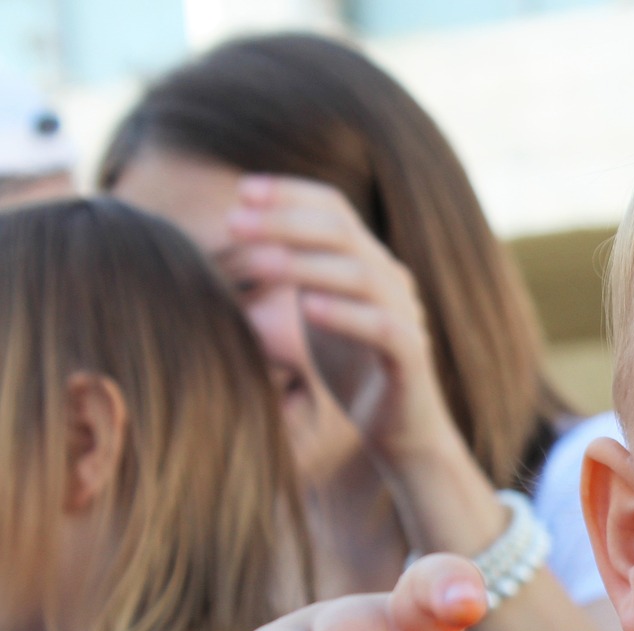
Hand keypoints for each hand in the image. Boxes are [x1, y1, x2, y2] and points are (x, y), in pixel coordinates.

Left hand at [225, 175, 456, 465]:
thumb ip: (284, 283)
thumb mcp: (311, 319)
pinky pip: (383, 327)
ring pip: (361, 274)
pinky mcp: (413, 356)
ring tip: (255, 264)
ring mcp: (406, 316)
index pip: (334, 209)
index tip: (240, 192)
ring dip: (305, 265)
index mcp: (368, 263)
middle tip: (233, 223)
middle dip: (284, 221)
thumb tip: (216, 256)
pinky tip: (306, 310)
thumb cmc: (349, 371)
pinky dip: (345, 315)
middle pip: (342, 231)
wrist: (401, 430)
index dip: (290, 193)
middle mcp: (391, 280)